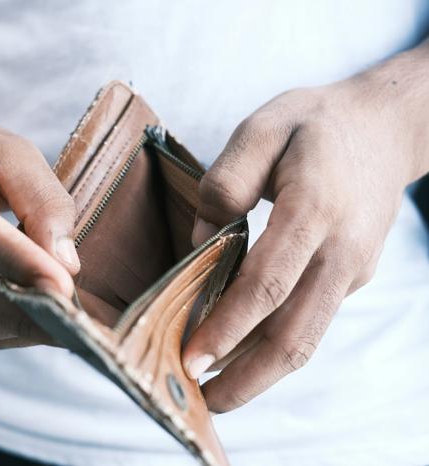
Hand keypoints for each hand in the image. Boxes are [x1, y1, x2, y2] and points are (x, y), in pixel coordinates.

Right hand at [0, 112, 79, 348]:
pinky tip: (41, 319)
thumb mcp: (16, 154)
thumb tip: (65, 265)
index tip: (64, 287)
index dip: (18, 262)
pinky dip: (10, 330)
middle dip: (23, 310)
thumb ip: (43, 202)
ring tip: (68, 324)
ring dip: (21, 326)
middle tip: (75, 322)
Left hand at [182, 52, 428, 412]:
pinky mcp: (351, 277)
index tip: (191, 357)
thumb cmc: (315, 125)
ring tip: (216, 391)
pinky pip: (309, 320)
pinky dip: (273, 344)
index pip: (268, 283)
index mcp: (315, 208)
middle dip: (246, 376)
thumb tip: (202, 241)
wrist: (385, 128)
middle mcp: (340, 250)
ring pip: (306, 337)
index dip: (228, 326)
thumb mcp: (263, 128)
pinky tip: (239, 350)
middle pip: (294, 333)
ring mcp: (351, 269)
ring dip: (260, 373)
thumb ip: (227, 181)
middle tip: (201, 401)